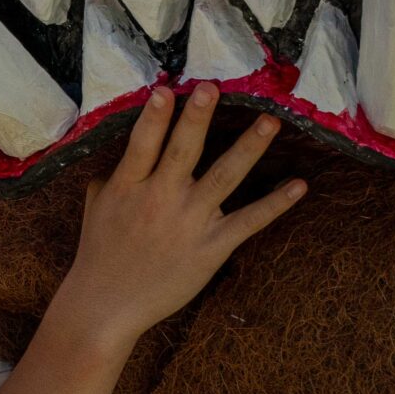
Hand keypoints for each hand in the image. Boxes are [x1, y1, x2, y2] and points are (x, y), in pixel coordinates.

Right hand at [59, 83, 306, 352]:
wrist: (106, 305)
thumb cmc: (99, 253)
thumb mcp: (96, 206)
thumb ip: (113, 175)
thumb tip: (123, 151)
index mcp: (129, 185)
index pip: (143, 143)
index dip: (154, 117)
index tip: (165, 89)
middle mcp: (160, 198)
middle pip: (183, 151)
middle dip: (197, 119)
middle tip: (212, 88)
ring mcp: (189, 222)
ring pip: (224, 177)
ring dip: (248, 148)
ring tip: (269, 122)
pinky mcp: (212, 247)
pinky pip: (249, 221)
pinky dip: (276, 204)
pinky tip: (298, 185)